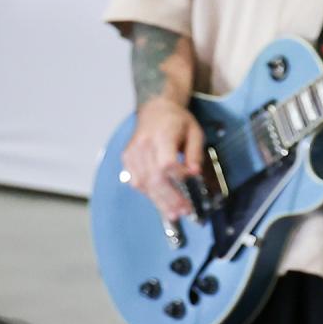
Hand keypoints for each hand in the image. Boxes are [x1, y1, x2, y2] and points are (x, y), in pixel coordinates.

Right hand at [124, 98, 203, 222]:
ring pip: (143, 183)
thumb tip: (195, 174)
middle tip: (184, 211)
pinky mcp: (127, 160)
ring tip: (174, 213)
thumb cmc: (177, 121)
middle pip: (154, 177)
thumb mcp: (195, 133)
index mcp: (162, 135)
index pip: (166, 163)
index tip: (191, 185)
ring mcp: (132, 153)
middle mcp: (143, 145)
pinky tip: (161, 202)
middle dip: (170, 198)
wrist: (155, 110)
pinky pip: (136, 182)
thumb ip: (195, 154)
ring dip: (159, 201)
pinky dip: (149, 194)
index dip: (178, 177)